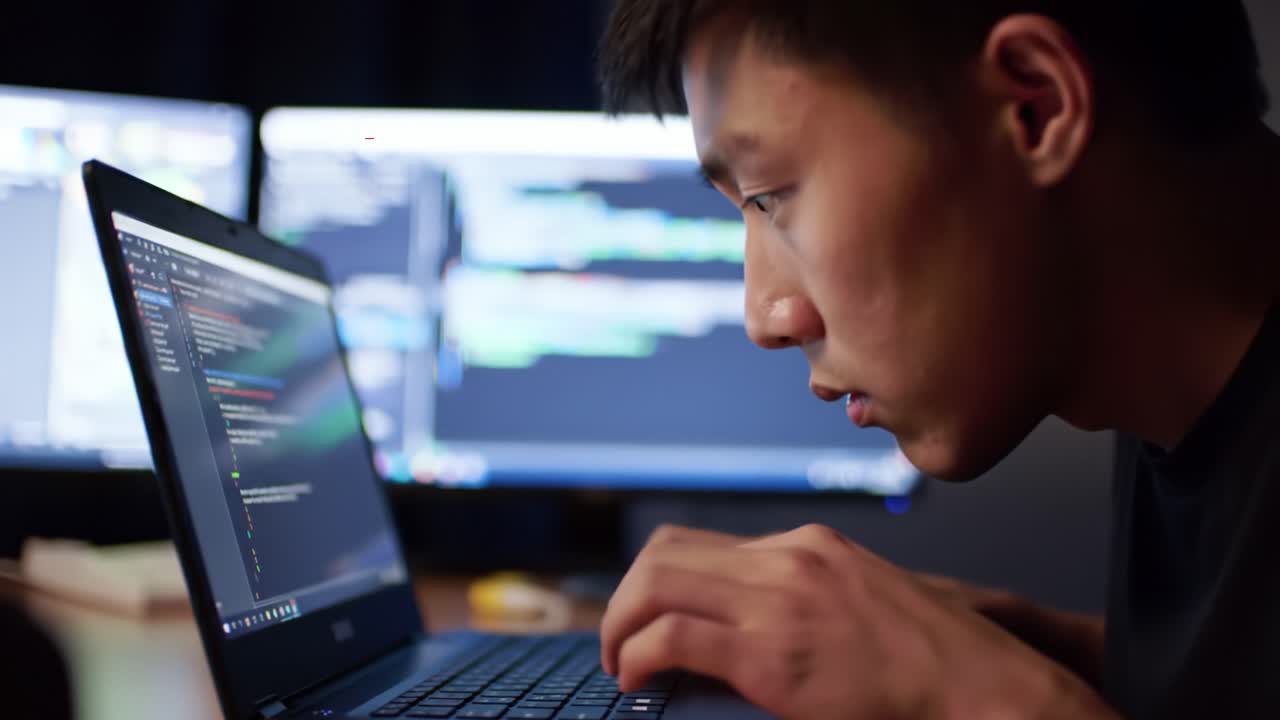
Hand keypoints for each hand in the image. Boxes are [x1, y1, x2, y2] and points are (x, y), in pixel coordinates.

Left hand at [600, 524, 1117, 719]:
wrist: (976, 685)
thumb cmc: (926, 657)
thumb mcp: (859, 600)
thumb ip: (801, 596)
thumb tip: (740, 624)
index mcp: (806, 545)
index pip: (698, 542)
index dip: (654, 579)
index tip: (640, 616)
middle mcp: (786, 559)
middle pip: (664, 552)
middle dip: (624, 598)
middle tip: (617, 643)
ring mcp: (778, 603)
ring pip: (656, 585)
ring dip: (620, 625)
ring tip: (620, 664)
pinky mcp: (772, 655)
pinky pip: (673, 638)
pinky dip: (638, 655)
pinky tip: (636, 682)